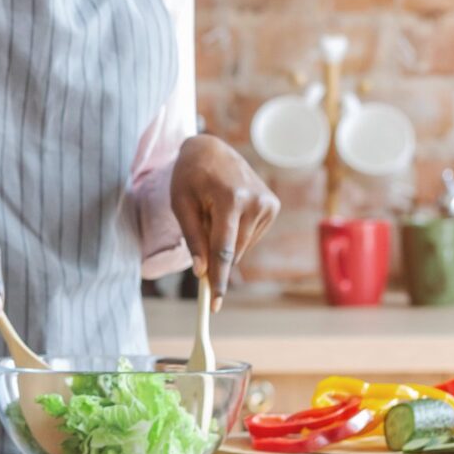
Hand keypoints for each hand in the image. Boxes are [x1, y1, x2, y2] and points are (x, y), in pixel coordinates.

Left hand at [170, 135, 279, 309]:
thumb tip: (201, 271)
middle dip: (215, 260)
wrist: (212, 148)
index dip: (218, 279)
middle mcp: (255, 202)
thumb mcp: (180, 204)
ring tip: (212, 215)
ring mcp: (267, 204)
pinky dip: (235, 235)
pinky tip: (227, 213)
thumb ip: (193, 238)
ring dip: (225, 244)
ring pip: (242, 248)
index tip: (214, 304)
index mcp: (230, 199)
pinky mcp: (272, 206)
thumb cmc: (189, 176)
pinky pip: (250, 237)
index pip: (224, 249)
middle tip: (200, 251)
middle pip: (233, 251)